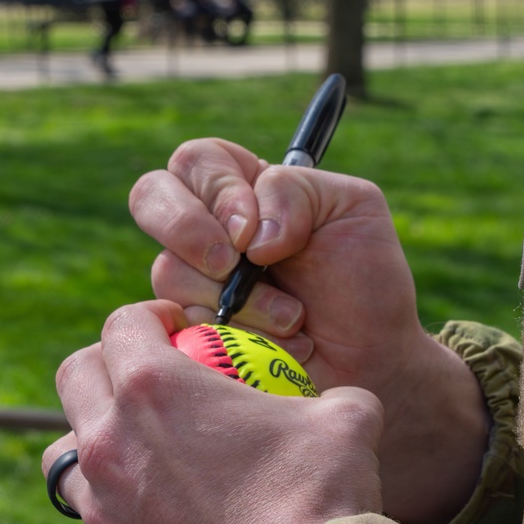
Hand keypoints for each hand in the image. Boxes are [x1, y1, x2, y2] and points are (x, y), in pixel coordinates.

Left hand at [43, 300, 384, 523]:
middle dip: (104, 359)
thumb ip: (334, 396)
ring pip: (66, 448)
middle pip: (76, 375)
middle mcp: (112, 439)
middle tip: (146, 369)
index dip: (149, 314)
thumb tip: (340, 400)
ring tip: (136, 438)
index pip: (122, 324)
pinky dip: (113, 492)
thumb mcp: (344, 420)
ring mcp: (105, 502)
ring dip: (93, 430)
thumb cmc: (317, 494)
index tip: (176, 326)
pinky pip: (95, 508)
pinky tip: (158, 499)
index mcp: (154, 388)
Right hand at [130, 139, 489, 523]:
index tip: (251, 231)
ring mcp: (193, 281)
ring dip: (237, 300)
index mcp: (245, 187)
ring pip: (168, 270)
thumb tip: (246, 233)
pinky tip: (272, 347)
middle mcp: (210, 228)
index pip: (197, 161)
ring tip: (292, 319)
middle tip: (232, 266)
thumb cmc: (365, 282)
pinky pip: (176, 326)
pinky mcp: (190, 333)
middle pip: (150, 196)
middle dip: (187, 230)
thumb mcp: (352, 208)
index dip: (215, 189)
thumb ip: (295, 189)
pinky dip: (231, 337)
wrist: (373, 362)